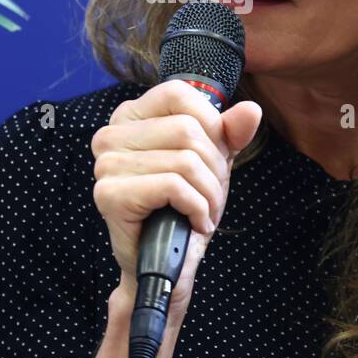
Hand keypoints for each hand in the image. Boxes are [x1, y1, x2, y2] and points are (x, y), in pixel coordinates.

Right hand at [91, 79, 261, 311]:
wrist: (167, 264)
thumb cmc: (183, 207)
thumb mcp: (212, 162)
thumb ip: (230, 133)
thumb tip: (251, 110)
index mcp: (130, 116)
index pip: (178, 93)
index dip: (210, 124)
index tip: (214, 156)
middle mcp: (110, 135)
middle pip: (187, 130)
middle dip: (214, 168)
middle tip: (209, 195)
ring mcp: (106, 165)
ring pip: (185, 160)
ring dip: (208, 194)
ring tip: (203, 211)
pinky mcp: (110, 194)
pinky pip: (174, 186)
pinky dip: (196, 208)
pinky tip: (193, 222)